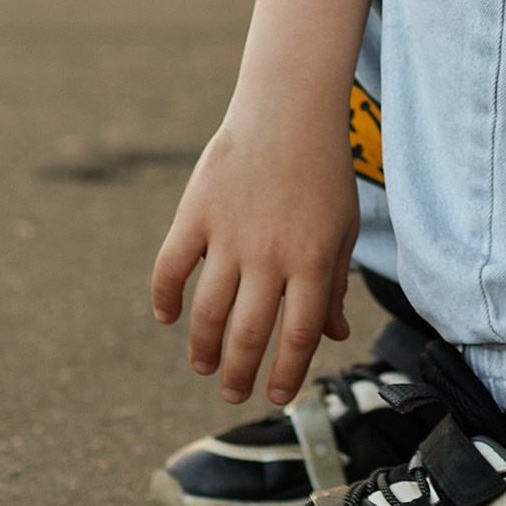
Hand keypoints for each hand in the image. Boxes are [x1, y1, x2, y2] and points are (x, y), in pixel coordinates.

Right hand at [149, 103, 359, 411]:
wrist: (289, 108)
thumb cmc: (322, 171)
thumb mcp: (341, 228)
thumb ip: (335, 284)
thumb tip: (334, 336)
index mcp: (312, 262)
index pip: (297, 338)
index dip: (286, 376)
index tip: (276, 397)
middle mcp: (270, 256)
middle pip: (248, 334)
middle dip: (238, 375)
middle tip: (232, 395)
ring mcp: (229, 235)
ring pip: (208, 312)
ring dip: (202, 348)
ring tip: (203, 366)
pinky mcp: (196, 213)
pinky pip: (171, 268)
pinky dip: (164, 298)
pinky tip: (167, 317)